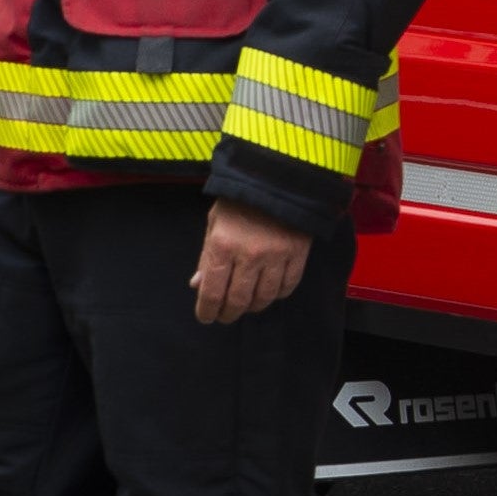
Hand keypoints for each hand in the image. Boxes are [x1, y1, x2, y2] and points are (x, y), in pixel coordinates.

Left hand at [191, 201, 314, 327]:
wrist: (278, 178)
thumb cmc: (239, 200)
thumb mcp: (214, 224)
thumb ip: (206, 256)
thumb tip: (198, 285)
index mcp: (222, 246)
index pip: (212, 291)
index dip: (207, 310)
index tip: (206, 317)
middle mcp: (249, 255)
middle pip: (238, 299)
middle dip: (228, 313)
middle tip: (225, 316)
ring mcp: (277, 256)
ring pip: (264, 296)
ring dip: (253, 306)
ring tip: (247, 306)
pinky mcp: (298, 254)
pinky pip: (288, 285)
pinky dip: (278, 295)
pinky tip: (269, 292)